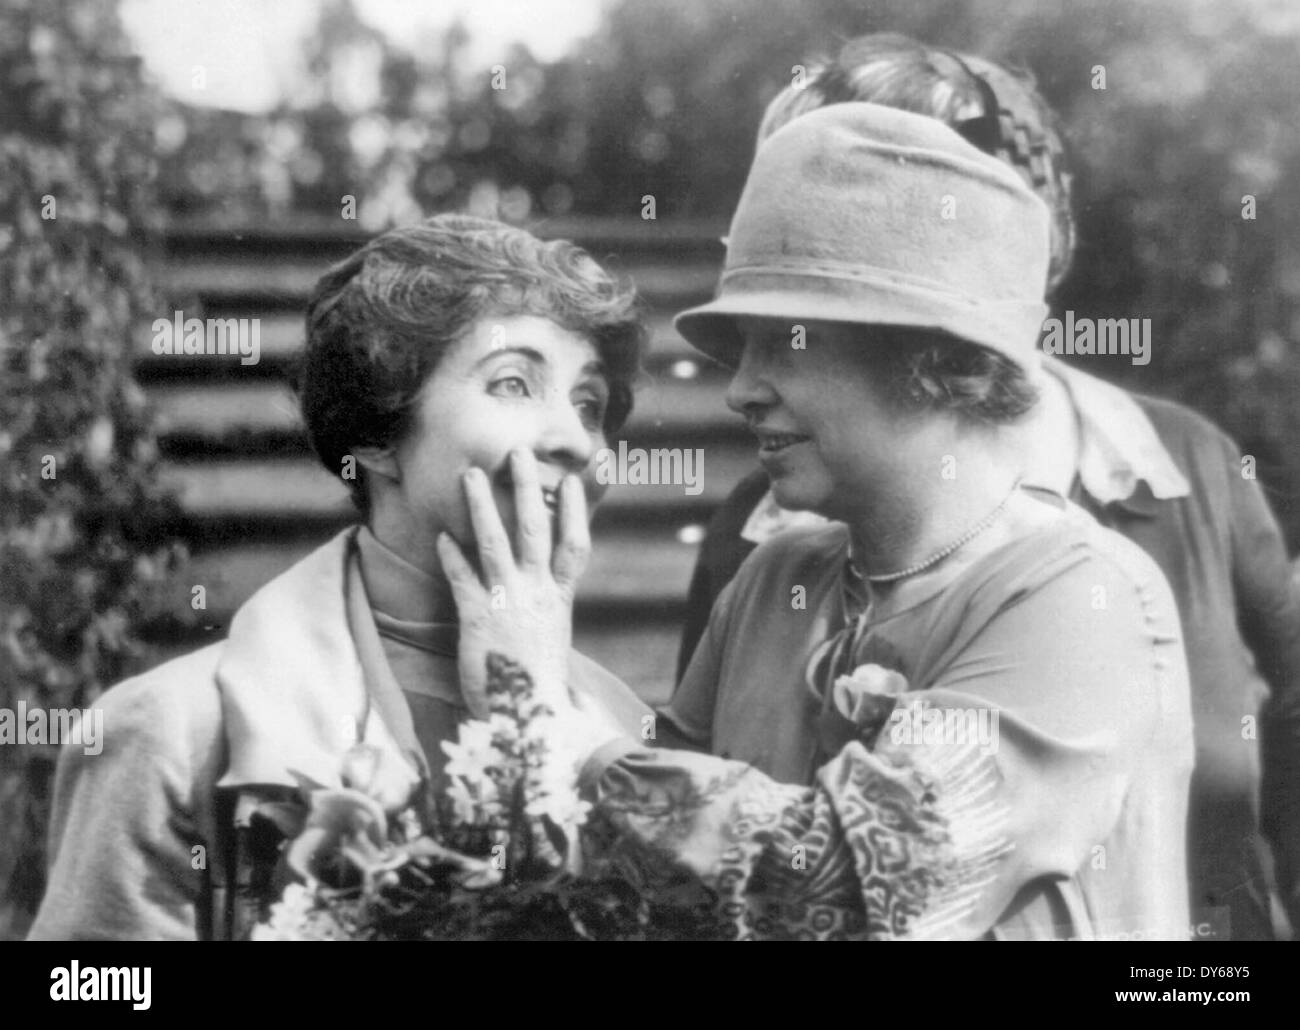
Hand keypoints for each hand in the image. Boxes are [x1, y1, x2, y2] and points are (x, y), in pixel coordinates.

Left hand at [437, 449, 588, 718]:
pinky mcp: (479, 618)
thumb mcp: (550, 641)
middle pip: (535, 530)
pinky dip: (453, 555)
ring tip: (472, 474)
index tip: (572, 480)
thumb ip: (545, 611)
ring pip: (496, 542)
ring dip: (483, 505)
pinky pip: (463, 578)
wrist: (527, 719)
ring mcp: (508, 602)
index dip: (575, 511)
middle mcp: (538, 594)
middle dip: (527, 489)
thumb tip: (545, 594)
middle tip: (519, 453)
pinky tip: (442, 535)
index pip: (574, 546)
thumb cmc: (537, 686)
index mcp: (559, 600)